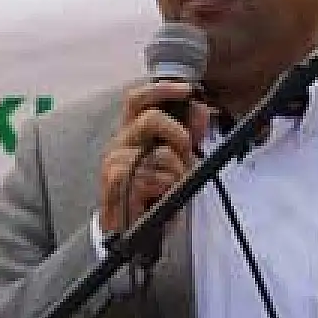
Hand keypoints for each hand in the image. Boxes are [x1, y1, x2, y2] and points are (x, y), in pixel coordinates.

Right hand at [100, 81, 210, 234]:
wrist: (129, 229)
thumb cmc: (152, 192)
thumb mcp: (175, 160)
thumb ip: (188, 134)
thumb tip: (201, 110)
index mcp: (131, 131)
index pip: (138, 98)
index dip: (161, 88)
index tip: (187, 89)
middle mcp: (120, 141)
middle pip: (151, 118)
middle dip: (179, 134)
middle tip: (187, 152)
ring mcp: (115, 161)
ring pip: (161, 154)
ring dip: (177, 173)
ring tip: (172, 186)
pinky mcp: (115, 182)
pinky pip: (153, 177)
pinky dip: (166, 188)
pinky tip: (161, 196)